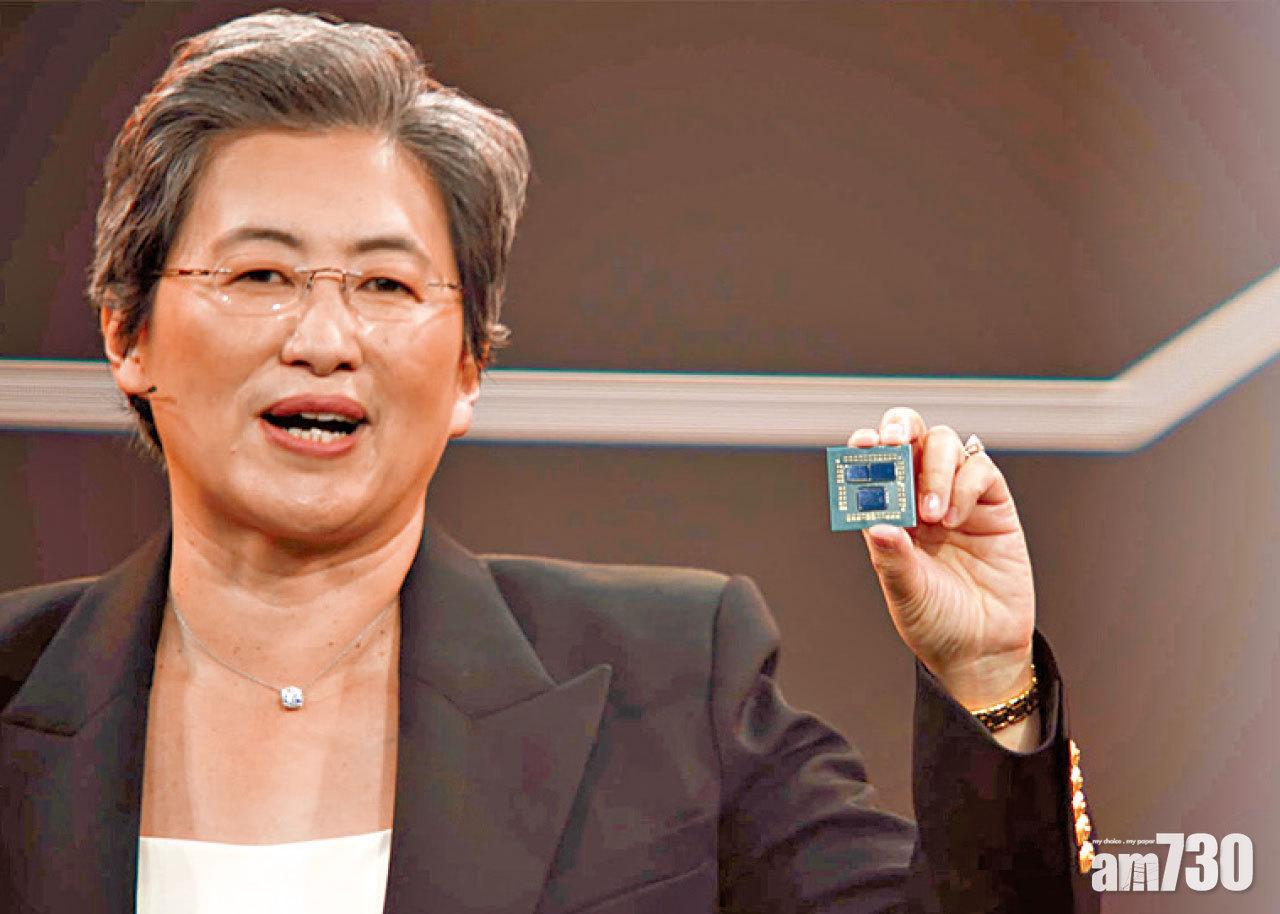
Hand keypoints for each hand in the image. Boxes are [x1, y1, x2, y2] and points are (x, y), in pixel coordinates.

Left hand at [849, 408, 1034, 710]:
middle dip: (900, 429)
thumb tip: (875, 524)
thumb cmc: (937, 622)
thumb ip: (892, 559)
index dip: (867, 447)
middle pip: (910, 436)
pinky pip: (979, 470)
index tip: (862, 446)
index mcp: (889, 513)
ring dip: (933, 468)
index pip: (874, 464)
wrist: (982, 650)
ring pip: (944, 445)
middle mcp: (920, 498)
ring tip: (930, 514)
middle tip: (895, 444)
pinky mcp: (992, 506)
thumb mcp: (905, 593)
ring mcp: (957, 497)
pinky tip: (953, 519)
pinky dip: (964, 485)